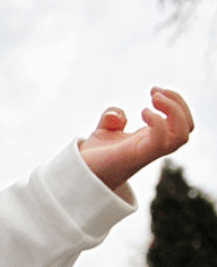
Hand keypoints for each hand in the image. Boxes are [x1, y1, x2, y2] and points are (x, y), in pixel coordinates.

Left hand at [78, 88, 192, 192]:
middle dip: (179, 103)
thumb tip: (118, 115)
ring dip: (175, 111)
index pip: (182, 123)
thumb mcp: (104, 132)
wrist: (79, 176)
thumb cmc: (93, 158)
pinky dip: (158, 122)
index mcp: (150, 139)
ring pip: (182, 136)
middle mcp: (153, 146)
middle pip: (187, 127)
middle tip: (155, 92)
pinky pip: (160, 141)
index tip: (154, 90)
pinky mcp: (134, 156)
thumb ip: (112, 119)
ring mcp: (146, 152)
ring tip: (154, 98)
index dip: (176, 102)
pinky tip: (143, 112)